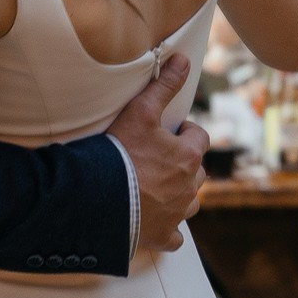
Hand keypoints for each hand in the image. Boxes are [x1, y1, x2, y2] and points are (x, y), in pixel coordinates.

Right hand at [110, 51, 207, 254]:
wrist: (97, 199)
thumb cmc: (119, 153)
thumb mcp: (140, 112)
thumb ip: (163, 86)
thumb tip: (183, 60)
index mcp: (189, 156)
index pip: (200, 139)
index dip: (187, 133)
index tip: (173, 131)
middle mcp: (190, 187)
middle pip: (197, 172)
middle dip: (185, 164)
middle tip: (160, 159)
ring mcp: (177, 214)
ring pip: (190, 203)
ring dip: (181, 196)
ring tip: (159, 189)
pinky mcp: (162, 237)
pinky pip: (174, 237)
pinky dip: (169, 230)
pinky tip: (157, 224)